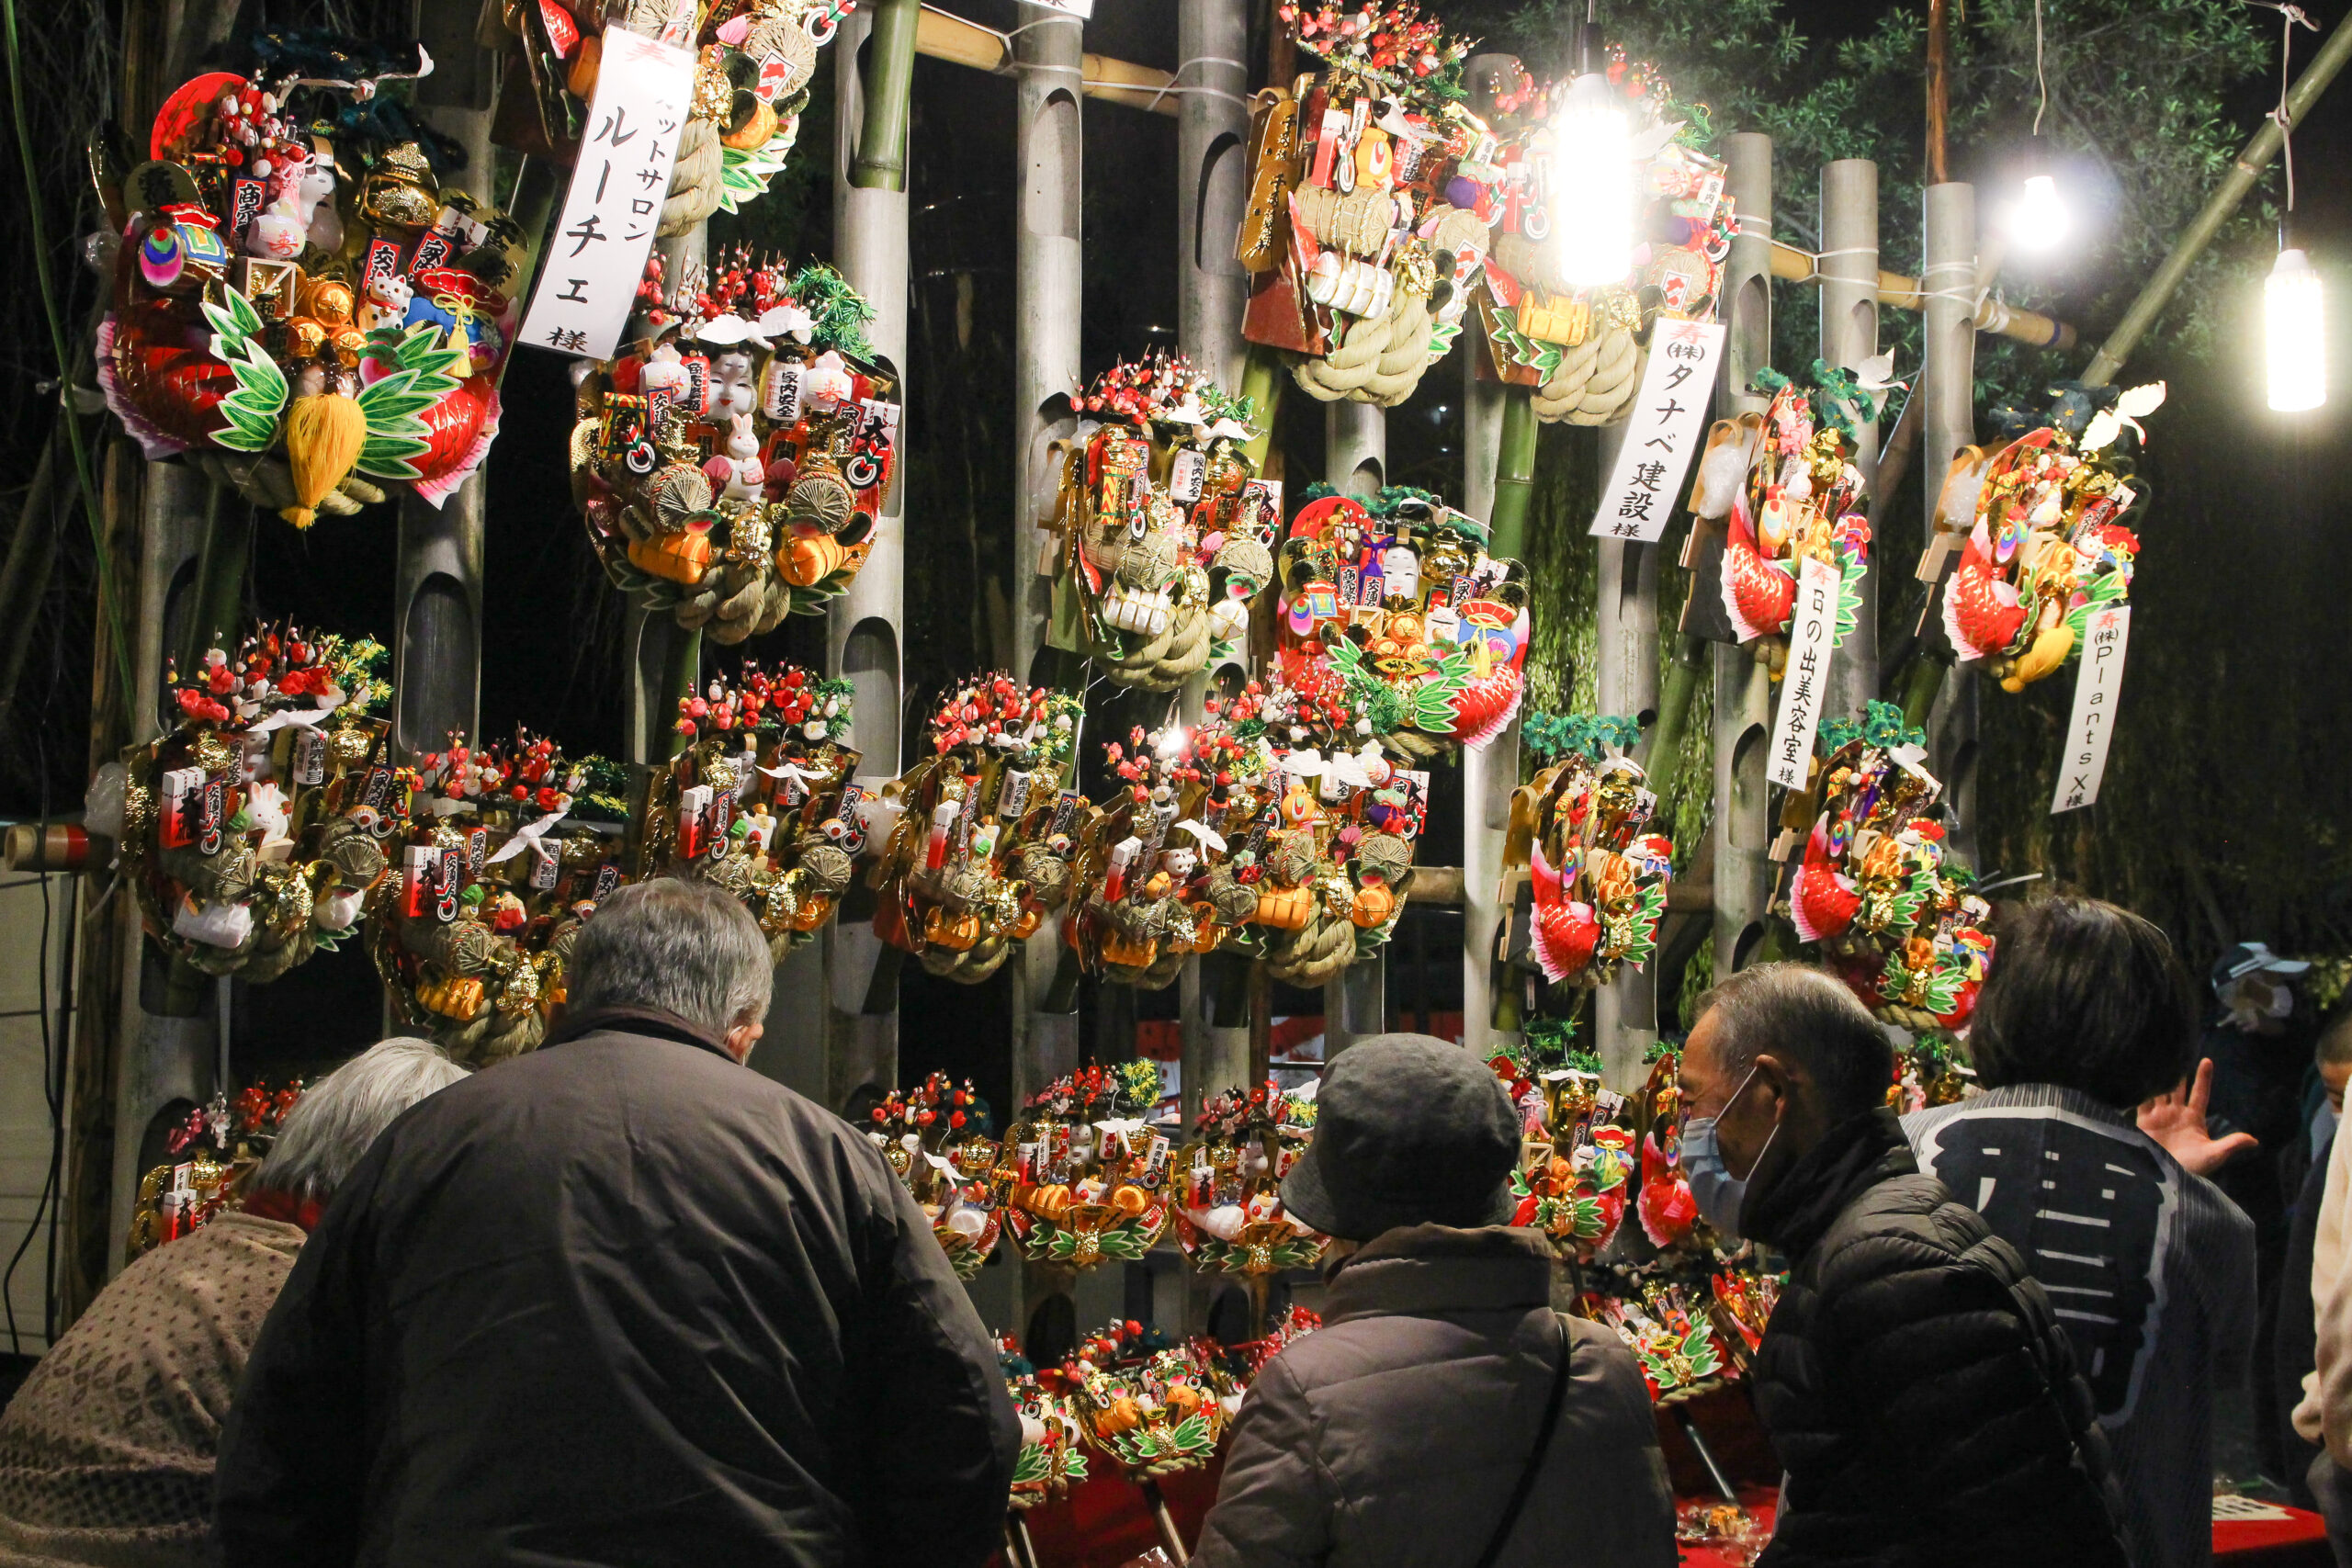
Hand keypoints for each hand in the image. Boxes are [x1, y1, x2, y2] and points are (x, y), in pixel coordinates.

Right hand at [2138, 1058, 2257, 1176]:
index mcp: (2194, 1118)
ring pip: (2159, 1090)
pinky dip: (2139, 1088)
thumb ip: (2231, 1144)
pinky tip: (2138, 1074)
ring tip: (2157, 1056)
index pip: (2200, 1093)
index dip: (2203, 1077)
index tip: (2207, 1060)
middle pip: (2177, 1087)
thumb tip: (2255, 1141)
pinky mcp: (2142, 1122)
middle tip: (2177, 1050)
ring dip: (2158, 1075)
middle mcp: (2175, 1113)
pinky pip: (2141, 1100)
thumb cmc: (2192, 1168)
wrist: (2164, 1178)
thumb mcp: (2213, 1155)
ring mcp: (2158, 1116)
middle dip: (2178, 1071)